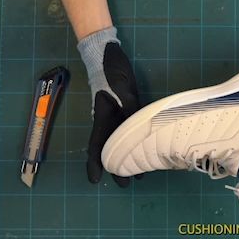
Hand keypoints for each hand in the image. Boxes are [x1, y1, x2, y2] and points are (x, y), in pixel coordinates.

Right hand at [86, 42, 141, 186]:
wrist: (109, 55)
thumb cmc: (111, 69)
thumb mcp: (123, 89)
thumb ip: (131, 107)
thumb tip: (138, 127)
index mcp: (104, 117)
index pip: (97, 145)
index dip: (95, 163)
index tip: (95, 180)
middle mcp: (109, 119)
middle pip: (110, 147)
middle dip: (117, 167)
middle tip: (126, 184)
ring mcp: (118, 114)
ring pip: (120, 141)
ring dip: (128, 157)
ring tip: (139, 173)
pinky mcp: (127, 108)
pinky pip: (130, 129)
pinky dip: (135, 142)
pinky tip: (143, 148)